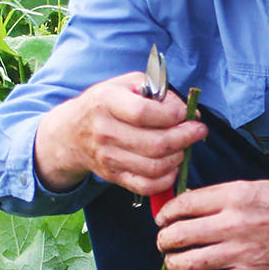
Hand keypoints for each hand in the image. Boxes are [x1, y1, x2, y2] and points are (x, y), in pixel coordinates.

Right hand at [34, 71, 207, 194]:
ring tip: (184, 146)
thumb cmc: (104, 104)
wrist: (71, 133)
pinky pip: (147, 186)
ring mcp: (109, 158)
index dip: (173, 113)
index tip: (186, 112)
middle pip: (156, 144)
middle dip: (186, 137)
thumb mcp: (124, 84)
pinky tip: (172, 165)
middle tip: (197, 130)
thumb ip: (156, 91)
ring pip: (155, 167)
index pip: (145, 113)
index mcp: (107, 102)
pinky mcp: (114, 176)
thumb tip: (185, 111)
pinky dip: (166, 178)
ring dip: (178, 157)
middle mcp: (105, 131)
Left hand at [154, 180, 268, 269]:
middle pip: (180, 234)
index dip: (166, 213)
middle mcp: (233, 224)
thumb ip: (220, 195)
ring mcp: (241, 252)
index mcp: (233, 196)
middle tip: (164, 242)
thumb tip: (187, 204)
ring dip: (173, 264)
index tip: (162, 219)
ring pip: (190, 263)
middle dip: (164, 240)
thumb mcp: (252, 186)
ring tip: (173, 262)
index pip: (184, 205)